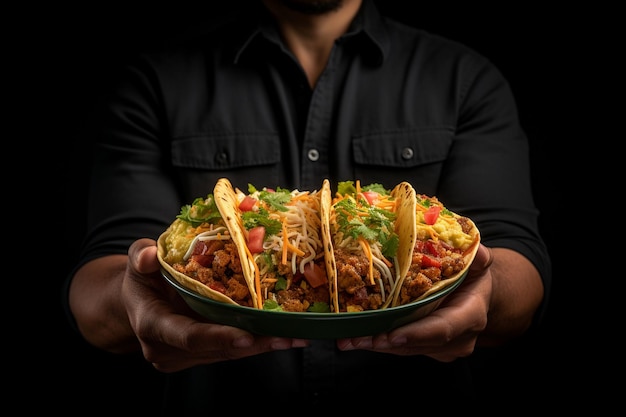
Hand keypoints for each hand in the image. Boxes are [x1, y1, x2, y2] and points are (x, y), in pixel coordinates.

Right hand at [124, 238, 308, 371]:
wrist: (135, 304)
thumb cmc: (141, 279)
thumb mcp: (137, 261)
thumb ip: (141, 256)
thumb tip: (149, 253)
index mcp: (152, 324)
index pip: (187, 335)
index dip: (217, 336)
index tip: (246, 336)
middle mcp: (167, 348)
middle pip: (217, 348)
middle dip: (255, 343)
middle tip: (288, 335)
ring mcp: (184, 357)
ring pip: (228, 352)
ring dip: (263, 344)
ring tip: (296, 335)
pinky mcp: (199, 356)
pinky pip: (231, 349)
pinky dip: (257, 342)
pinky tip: (284, 335)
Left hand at [336, 244, 493, 360]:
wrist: (478, 296)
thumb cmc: (473, 276)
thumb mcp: (477, 263)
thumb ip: (476, 257)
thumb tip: (476, 250)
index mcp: (470, 315)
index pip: (443, 328)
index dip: (417, 333)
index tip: (393, 335)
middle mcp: (457, 338)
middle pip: (416, 343)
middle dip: (384, 342)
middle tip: (355, 338)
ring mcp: (442, 348)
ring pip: (405, 349)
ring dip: (375, 345)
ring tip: (347, 339)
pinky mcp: (427, 349)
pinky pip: (401, 348)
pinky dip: (378, 342)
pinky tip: (355, 338)